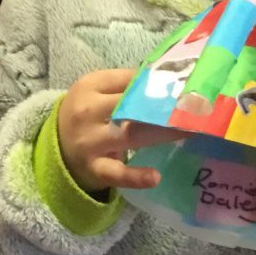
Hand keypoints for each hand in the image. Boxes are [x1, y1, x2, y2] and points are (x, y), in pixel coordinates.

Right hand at [58, 69, 189, 192]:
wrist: (55, 149)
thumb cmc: (87, 116)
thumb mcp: (97, 93)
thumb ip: (127, 86)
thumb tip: (174, 77)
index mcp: (90, 86)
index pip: (130, 80)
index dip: (162, 81)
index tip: (192, 83)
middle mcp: (87, 111)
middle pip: (131, 105)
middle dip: (165, 105)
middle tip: (200, 106)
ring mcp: (89, 141)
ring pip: (130, 135)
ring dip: (162, 133)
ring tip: (193, 131)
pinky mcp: (93, 167)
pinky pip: (116, 173)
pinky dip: (134, 176)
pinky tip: (155, 177)